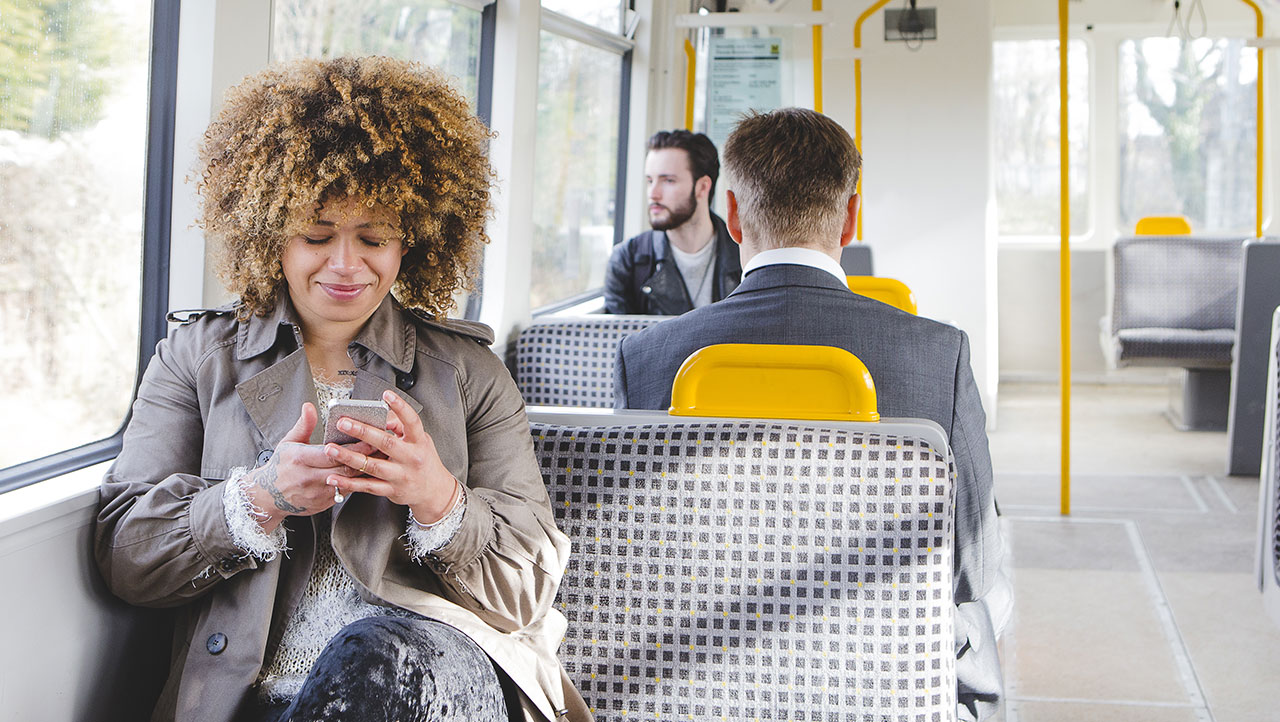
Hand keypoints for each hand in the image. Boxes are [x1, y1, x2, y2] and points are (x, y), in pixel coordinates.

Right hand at [246, 403, 374, 531]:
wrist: (267, 496)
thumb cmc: (279, 467)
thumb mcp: (288, 442)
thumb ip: (304, 425)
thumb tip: (309, 407)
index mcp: (301, 459)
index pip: (332, 453)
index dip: (353, 448)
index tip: (369, 439)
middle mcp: (309, 477)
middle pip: (344, 468)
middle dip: (365, 459)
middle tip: (382, 449)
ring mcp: (317, 493)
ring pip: (348, 482)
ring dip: (365, 472)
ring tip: (380, 461)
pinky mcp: (323, 504)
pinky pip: (345, 493)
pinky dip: (357, 484)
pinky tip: (367, 475)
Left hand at [322, 390, 458, 523]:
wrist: (434, 491)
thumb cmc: (424, 462)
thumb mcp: (420, 440)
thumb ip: (401, 427)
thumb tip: (382, 415)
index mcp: (418, 441)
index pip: (411, 421)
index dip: (400, 407)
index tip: (387, 395)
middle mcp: (411, 458)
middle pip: (386, 442)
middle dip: (362, 431)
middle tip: (343, 423)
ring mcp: (401, 475)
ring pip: (372, 466)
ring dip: (349, 457)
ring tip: (331, 449)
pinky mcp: (391, 490)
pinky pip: (367, 486)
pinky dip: (349, 482)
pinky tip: (334, 477)